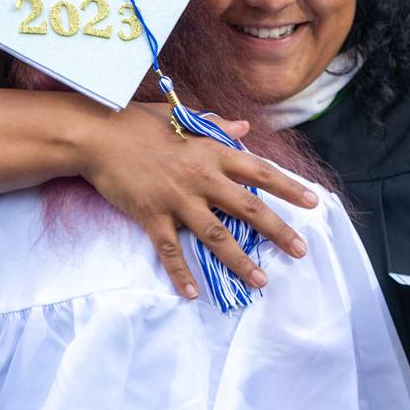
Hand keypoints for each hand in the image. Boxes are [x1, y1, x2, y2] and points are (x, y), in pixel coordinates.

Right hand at [80, 101, 317, 298]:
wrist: (96, 136)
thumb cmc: (136, 122)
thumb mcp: (179, 116)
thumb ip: (214, 126)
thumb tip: (244, 128)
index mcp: (210, 152)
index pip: (259, 171)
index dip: (288, 187)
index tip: (313, 202)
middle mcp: (201, 178)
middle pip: (248, 208)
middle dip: (278, 231)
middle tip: (300, 250)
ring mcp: (177, 200)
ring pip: (216, 236)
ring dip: (240, 260)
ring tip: (260, 279)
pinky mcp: (152, 216)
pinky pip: (171, 251)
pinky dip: (182, 273)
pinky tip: (193, 293)